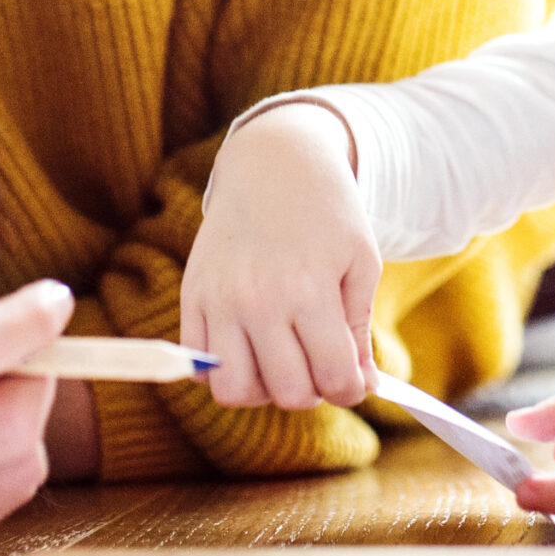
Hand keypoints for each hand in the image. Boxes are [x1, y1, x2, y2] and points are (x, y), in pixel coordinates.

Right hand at [181, 104, 381, 409]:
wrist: (272, 162)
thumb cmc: (328, 212)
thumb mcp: (361, 262)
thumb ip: (359, 330)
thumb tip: (362, 386)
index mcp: (309, 290)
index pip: (334, 379)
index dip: (352, 388)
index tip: (353, 377)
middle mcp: (259, 300)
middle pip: (286, 393)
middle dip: (311, 390)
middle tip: (317, 363)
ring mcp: (220, 299)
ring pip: (234, 392)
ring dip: (263, 389)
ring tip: (280, 361)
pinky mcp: (193, 295)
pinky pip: (198, 366)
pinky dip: (224, 370)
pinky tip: (249, 345)